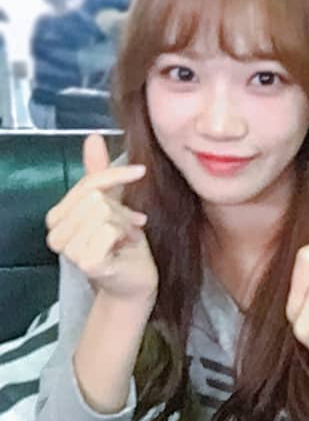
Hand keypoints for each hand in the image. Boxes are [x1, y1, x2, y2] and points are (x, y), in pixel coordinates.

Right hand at [44, 134, 156, 305]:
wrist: (135, 282)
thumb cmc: (124, 246)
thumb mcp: (113, 205)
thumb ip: (99, 174)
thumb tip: (93, 138)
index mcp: (57, 217)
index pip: (86, 183)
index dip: (115, 174)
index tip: (141, 171)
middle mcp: (55, 233)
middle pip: (95, 197)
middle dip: (120, 209)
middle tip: (129, 226)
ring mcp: (68, 249)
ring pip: (103, 212)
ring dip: (124, 223)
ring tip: (127, 237)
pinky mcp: (85, 261)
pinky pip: (109, 229)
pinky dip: (125, 235)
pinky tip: (127, 247)